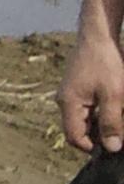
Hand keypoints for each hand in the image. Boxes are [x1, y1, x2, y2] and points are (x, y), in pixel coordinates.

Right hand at [61, 24, 123, 153]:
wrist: (99, 36)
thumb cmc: (106, 63)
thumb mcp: (114, 95)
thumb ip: (111, 123)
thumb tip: (111, 148)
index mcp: (69, 104)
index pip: (75, 137)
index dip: (93, 147)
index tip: (114, 147)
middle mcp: (65, 101)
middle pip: (79, 130)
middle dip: (99, 136)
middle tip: (120, 132)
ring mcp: (70, 94)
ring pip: (85, 120)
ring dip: (102, 124)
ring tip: (118, 116)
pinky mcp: (78, 88)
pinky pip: (87, 109)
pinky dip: (101, 113)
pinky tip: (115, 107)